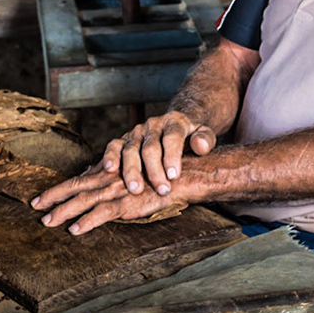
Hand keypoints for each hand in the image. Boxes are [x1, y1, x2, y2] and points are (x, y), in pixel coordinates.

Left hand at [29, 165, 193, 234]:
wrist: (181, 176)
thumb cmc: (157, 174)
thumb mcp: (129, 169)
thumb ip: (107, 172)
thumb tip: (88, 172)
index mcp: (109, 173)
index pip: (78, 179)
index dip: (58, 189)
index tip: (40, 198)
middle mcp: (109, 179)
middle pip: (75, 187)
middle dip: (53, 198)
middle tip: (34, 207)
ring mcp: (117, 191)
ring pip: (83, 201)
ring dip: (63, 211)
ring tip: (47, 221)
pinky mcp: (127, 204)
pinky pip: (102, 214)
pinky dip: (87, 221)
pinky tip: (74, 229)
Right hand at [99, 110, 218, 197]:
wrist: (175, 125)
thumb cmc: (190, 136)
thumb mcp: (204, 134)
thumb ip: (205, 139)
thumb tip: (201, 146)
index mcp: (173, 122)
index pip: (172, 137)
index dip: (172, 156)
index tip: (174, 176)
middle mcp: (152, 125)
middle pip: (150, 147)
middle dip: (154, 171)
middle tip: (161, 190)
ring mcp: (136, 132)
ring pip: (130, 149)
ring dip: (132, 171)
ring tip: (136, 189)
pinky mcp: (123, 139)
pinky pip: (113, 146)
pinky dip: (109, 157)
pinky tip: (108, 169)